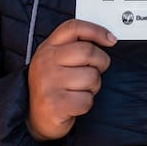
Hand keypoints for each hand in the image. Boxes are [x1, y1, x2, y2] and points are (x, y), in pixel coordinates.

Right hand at [26, 19, 115, 140]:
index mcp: (48, 48)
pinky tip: (74, 104)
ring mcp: (48, 83)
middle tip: (95, 72)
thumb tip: (109, 38)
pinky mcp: (54, 104)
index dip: (96, 30)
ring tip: (80, 90)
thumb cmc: (54, 86)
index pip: (74, 27)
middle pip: (88, 51)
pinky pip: (86, 100)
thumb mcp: (58, 60)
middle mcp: (45, 62)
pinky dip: (86, 104)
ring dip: (93, 87)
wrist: (35, 118)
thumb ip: (76, 46)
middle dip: (100, 63)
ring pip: (91, 77)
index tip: (111, 40)